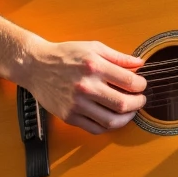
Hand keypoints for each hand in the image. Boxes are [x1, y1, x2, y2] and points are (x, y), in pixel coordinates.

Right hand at [22, 40, 145, 134]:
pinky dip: (108, 126)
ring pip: (111, 121)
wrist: (36, 66)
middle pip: (123, 104)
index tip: (141, 85)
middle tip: (140, 100)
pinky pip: (95, 129)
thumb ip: (118, 57)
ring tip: (129, 111)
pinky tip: (112, 117)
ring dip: (127, 118)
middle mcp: (86, 86)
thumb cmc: (65, 55)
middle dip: (138, 103)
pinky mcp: (69, 116)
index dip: (141, 85)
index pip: (129, 81)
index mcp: (94, 66)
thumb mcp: (93, 48)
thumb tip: (139, 64)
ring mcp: (77, 104)